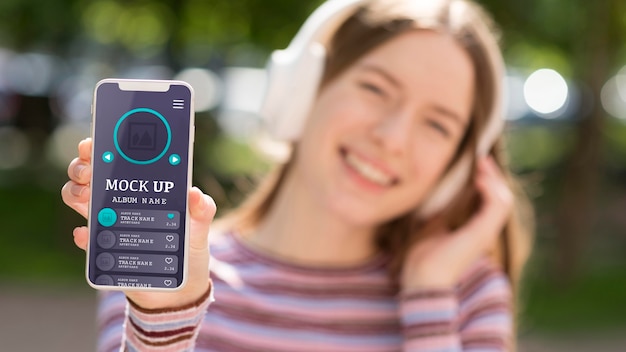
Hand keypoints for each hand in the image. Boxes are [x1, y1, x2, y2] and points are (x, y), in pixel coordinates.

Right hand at [61, 138, 216, 308]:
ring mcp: (107, 223)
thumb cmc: (188, 248)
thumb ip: (202, 211)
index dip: (100, 146)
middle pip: (87, 173)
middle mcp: (119, 199)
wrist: (180, 286)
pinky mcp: (103, 250)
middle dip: (82, 166)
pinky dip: (83, 234)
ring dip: (75, 192)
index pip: (115, 158)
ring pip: (77, 197)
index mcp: (141, 186)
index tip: (96, 142)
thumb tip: (196, 195)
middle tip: (90, 171)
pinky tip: (86, 233)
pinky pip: (84, 238)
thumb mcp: (200, 227)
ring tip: (87, 197)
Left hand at [401, 156, 512, 289]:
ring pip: (504, 199)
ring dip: (494, 179)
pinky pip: (498, 205)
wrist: (421, 277)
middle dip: (493, 175)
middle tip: (481, 158)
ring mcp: (486, 233)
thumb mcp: (431, 224)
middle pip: (501, 197)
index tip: (476, 162)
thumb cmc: (422, 255)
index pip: (490, 200)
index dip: (487, 180)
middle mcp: (484, 231)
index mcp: (474, 230)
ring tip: (481, 165)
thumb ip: (439, 210)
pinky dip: (491, 189)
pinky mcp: (483, 234)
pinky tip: (479, 179)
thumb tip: (435, 189)